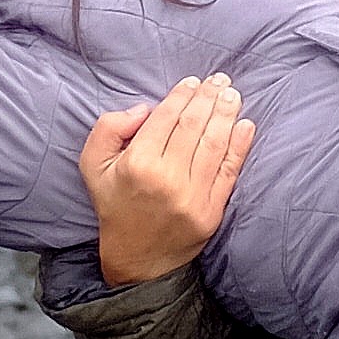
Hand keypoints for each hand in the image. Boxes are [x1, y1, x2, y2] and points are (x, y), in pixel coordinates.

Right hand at [81, 74, 255, 286]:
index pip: (167, 118)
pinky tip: (245, 125)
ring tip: (232, 95)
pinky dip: (240, 146)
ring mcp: (193, 196)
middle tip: (220, 80)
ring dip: (226, 114)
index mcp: (138, 163)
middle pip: (194, 126)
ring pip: (215, 144)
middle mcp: (167, 178)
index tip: (193, 82)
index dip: (182, 95)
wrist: (137, 259)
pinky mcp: (212, 211)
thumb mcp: (92, 165)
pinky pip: (230, 171)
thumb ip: (108, 128)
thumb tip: (143, 109)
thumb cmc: (116, 205)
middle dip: (208, 98)